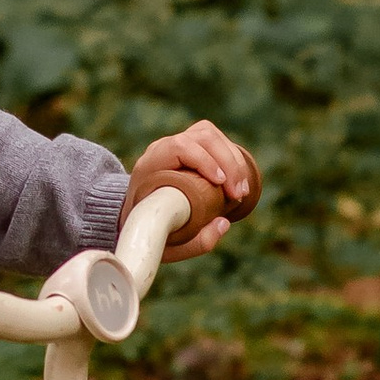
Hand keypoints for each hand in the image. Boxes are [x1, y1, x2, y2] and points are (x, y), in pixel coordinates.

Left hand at [122, 121, 260, 260]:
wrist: (137, 216)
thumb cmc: (152, 231)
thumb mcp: (169, 245)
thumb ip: (196, 242)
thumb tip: (223, 224)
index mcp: (150, 166)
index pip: (178, 147)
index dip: (203, 160)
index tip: (220, 183)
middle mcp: (162, 149)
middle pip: (201, 137)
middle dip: (227, 163)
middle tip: (238, 194)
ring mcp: (177, 144)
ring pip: (210, 135)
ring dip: (233, 160)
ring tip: (242, 190)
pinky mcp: (192, 148)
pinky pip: (215, 140)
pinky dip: (232, 157)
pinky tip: (239, 181)